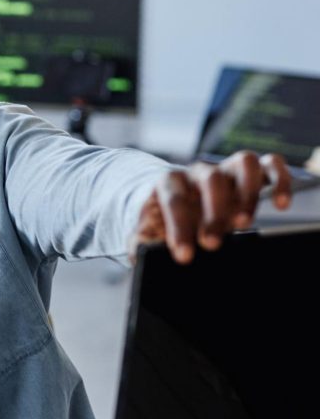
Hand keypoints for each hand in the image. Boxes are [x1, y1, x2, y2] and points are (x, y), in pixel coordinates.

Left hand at [131, 151, 291, 263]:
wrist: (178, 206)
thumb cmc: (163, 221)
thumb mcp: (146, 231)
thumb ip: (140, 239)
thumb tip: (138, 252)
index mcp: (169, 182)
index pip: (173, 198)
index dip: (179, 226)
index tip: (184, 255)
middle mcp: (199, 172)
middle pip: (211, 179)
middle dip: (214, 213)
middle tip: (212, 245)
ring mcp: (226, 170)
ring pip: (244, 162)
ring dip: (248, 193)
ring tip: (243, 223)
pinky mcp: (250, 174)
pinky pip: (271, 165)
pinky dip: (280, 180)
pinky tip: (281, 204)